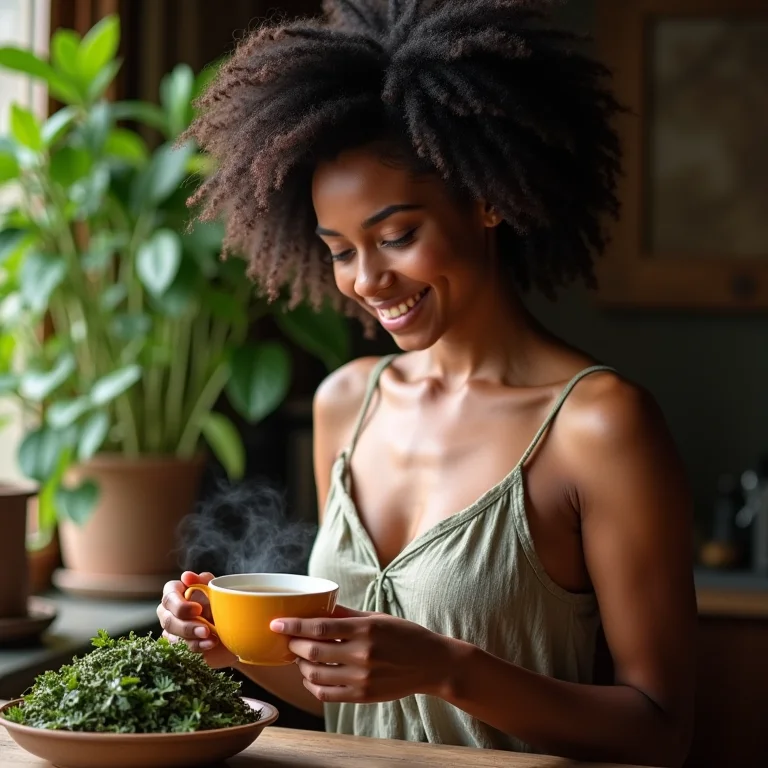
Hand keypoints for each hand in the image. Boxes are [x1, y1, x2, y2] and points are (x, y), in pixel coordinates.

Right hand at [157, 571, 237, 669]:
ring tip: (211, 637)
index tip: (198, 609)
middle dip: (187, 626)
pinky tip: (210, 643)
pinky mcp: (179, 644)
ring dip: (193, 637)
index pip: (169, 596)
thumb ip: (202, 581)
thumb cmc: (218, 601)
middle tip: (206, 629)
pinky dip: (198, 646)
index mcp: (175, 593)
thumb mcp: (214, 589)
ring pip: (174, 636)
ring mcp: (172, 629)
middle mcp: (169, 611)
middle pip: (168, 620)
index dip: (180, 604)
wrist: (232, 624)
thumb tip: (186, 576)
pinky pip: (183, 647)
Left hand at [270, 606, 453, 702]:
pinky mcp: (363, 696)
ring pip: (316, 675)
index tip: (276, 623)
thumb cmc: (405, 635)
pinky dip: (312, 685)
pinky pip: (327, 694)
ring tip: (300, 656)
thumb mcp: (378, 618)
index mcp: (365, 630)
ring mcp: (362, 678)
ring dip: (301, 666)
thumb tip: (320, 608)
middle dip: (294, 645)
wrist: (431, 664)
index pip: (320, 627)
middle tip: (287, 639)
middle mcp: (362, 655)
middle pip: (313, 652)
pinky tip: (310, 676)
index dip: (294, 625)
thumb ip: (348, 614)